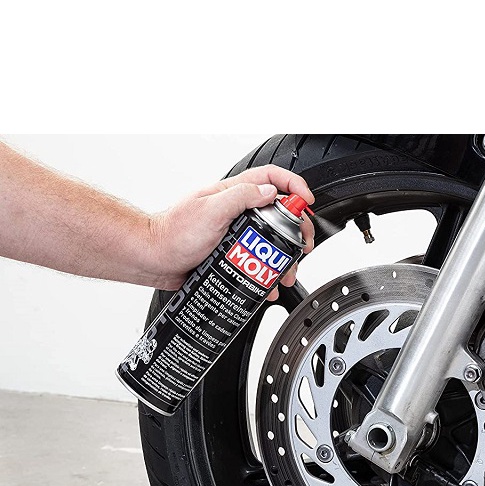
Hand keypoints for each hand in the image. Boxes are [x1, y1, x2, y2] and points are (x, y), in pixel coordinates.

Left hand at [146, 165, 315, 296]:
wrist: (154, 260)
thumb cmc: (173, 233)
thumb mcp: (210, 210)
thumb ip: (240, 197)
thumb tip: (269, 192)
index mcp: (233, 194)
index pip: (270, 178)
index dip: (293, 185)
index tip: (306, 202)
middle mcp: (237, 212)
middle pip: (279, 214)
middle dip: (297, 229)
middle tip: (304, 244)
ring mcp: (235, 235)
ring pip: (271, 242)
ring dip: (286, 258)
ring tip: (288, 271)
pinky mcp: (232, 256)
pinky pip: (257, 264)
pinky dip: (268, 276)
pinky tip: (269, 285)